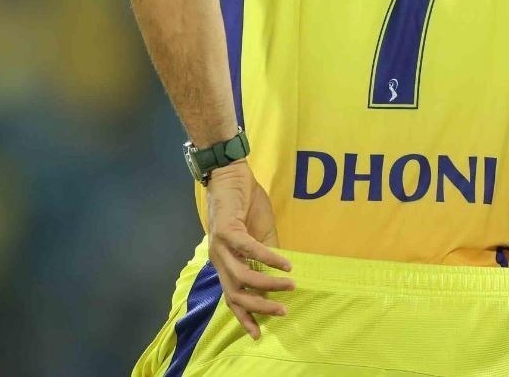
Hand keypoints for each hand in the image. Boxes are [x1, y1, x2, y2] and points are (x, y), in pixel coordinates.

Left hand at [206, 161, 294, 338]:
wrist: (231, 174)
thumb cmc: (246, 204)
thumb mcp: (260, 235)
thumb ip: (266, 257)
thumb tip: (279, 279)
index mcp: (224, 262)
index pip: (231, 297)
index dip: (243, 317)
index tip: (259, 334)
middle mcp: (218, 258)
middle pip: (235, 294)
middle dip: (258, 307)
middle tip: (282, 312)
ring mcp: (219, 245)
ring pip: (241, 277)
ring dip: (267, 284)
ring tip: (290, 285)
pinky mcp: (226, 230)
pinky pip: (249, 250)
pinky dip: (268, 258)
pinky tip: (285, 263)